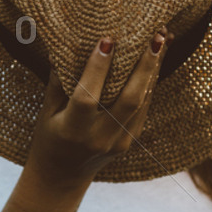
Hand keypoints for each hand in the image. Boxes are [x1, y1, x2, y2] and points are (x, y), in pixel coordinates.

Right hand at [26, 32, 169, 189]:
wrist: (62, 176)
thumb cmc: (48, 137)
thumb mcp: (47, 111)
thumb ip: (58, 80)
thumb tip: (66, 42)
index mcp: (73, 131)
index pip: (88, 97)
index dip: (97, 69)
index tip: (107, 39)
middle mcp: (100, 138)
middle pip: (129, 99)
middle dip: (145, 65)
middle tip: (156, 35)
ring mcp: (120, 141)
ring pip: (143, 101)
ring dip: (155, 67)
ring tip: (164, 37)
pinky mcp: (131, 139)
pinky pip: (145, 107)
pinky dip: (152, 81)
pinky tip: (157, 57)